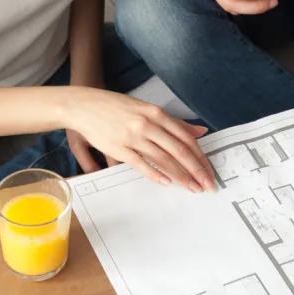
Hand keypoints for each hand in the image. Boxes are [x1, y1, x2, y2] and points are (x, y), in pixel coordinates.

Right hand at [64, 88, 213, 191]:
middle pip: (179, 151)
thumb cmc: (117, 107)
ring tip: (192, 188)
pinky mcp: (119, 148)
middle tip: (207, 185)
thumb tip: (200, 131)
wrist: (84, 106)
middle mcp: (148, 124)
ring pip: (163, 159)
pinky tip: (168, 183)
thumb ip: (174, 122)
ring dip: (181, 176)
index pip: (186, 138)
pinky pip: (141, 164)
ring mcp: (133, 136)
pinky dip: (156, 174)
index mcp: (156, 113)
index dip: (200, 157)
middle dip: (196, 170)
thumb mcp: (147, 109)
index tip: (209, 171)